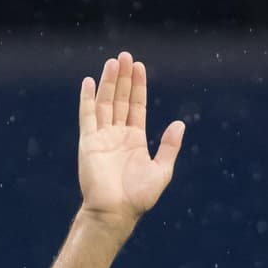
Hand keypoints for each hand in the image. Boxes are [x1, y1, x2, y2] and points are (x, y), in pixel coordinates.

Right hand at [78, 52, 184, 230]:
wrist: (115, 212)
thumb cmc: (138, 197)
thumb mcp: (161, 171)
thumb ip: (169, 147)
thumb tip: (179, 124)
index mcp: (135, 140)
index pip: (137, 106)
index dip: (138, 87)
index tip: (139, 67)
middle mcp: (118, 135)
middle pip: (121, 100)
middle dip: (124, 78)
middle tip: (126, 56)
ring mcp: (102, 137)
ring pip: (105, 103)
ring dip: (109, 82)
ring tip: (113, 62)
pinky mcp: (89, 142)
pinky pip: (87, 116)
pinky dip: (87, 99)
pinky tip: (89, 81)